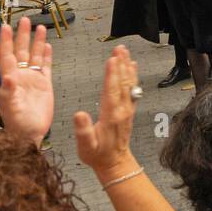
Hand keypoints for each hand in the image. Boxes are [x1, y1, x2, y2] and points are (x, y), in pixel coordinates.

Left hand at [0, 17, 53, 145]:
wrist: (30, 135)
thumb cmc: (17, 126)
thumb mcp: (11, 110)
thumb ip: (8, 94)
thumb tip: (7, 78)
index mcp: (11, 80)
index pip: (7, 56)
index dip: (6, 41)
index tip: (5, 27)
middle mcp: (21, 77)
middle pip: (21, 51)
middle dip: (22, 35)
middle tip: (23, 21)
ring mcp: (33, 80)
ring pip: (33, 56)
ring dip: (35, 42)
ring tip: (38, 28)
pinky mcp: (44, 85)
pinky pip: (45, 67)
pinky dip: (46, 56)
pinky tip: (47, 47)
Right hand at [74, 44, 138, 178]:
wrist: (114, 162)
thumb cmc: (97, 154)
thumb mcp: (85, 146)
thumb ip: (83, 130)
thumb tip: (79, 114)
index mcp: (111, 115)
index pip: (111, 91)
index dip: (111, 74)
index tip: (112, 59)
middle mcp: (122, 109)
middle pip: (122, 83)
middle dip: (121, 64)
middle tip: (119, 48)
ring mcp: (127, 109)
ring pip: (128, 84)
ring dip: (127, 66)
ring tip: (125, 52)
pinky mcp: (129, 110)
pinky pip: (132, 89)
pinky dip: (132, 76)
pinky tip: (132, 66)